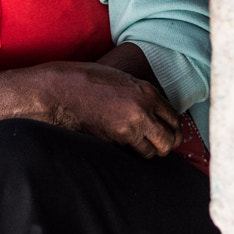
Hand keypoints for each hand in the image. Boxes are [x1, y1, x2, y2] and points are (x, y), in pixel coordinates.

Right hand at [25, 61, 180, 157]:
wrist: (59, 91)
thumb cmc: (86, 80)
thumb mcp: (122, 80)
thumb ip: (143, 95)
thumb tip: (156, 112)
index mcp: (147, 92)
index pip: (174, 118)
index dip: (173, 129)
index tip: (169, 133)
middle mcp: (142, 111)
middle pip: (168, 140)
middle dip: (165, 145)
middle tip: (159, 145)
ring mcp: (128, 128)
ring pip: (151, 152)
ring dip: (147, 151)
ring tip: (138, 146)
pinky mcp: (112, 141)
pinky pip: (129, 153)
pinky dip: (128, 152)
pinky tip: (121, 144)